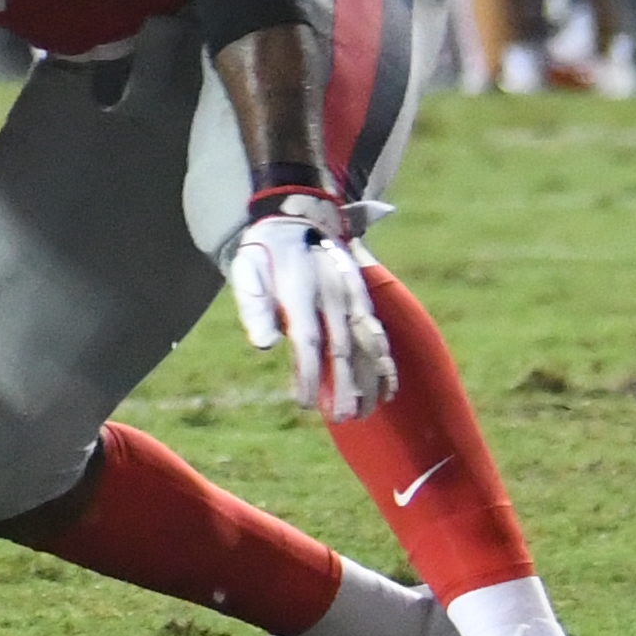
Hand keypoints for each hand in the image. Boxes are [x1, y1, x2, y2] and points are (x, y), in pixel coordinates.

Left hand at [228, 188, 394, 420]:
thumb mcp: (246, 271)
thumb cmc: (264, 252)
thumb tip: (264, 345)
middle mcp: (332, 296)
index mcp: (301, 292)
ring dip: (370, 380)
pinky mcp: (363, 298)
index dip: (310, 375)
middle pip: (343, 349)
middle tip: (344, 419)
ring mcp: (352, 297)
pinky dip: (385, 362)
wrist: (295, 216)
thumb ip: (254, 307)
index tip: (307, 405)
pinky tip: (388, 389)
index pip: (309, 342)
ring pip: (368, 344)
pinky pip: (379, 333)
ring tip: (367, 412)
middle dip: (345, 386)